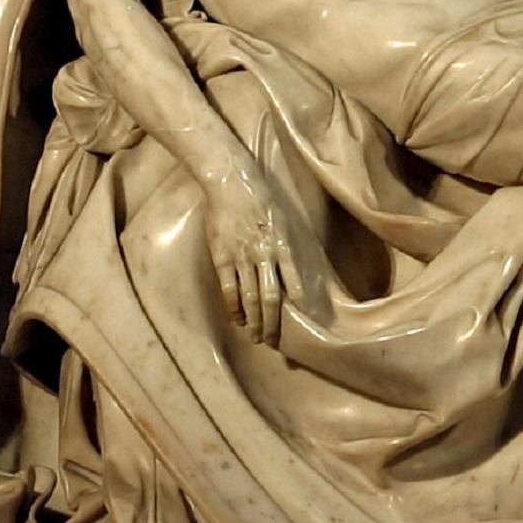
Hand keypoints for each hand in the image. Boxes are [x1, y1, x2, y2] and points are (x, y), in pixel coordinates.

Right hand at [195, 153, 302, 343]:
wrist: (230, 181)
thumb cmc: (259, 198)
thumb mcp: (282, 219)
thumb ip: (286, 246)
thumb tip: (293, 271)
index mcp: (282, 245)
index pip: (292, 284)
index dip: (295, 306)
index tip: (299, 324)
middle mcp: (264, 254)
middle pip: (271, 299)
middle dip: (272, 324)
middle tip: (272, 342)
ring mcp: (241, 257)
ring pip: (250, 297)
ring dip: (254, 321)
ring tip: (255, 336)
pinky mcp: (222, 256)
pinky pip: (229, 288)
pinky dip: (233, 306)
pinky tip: (237, 318)